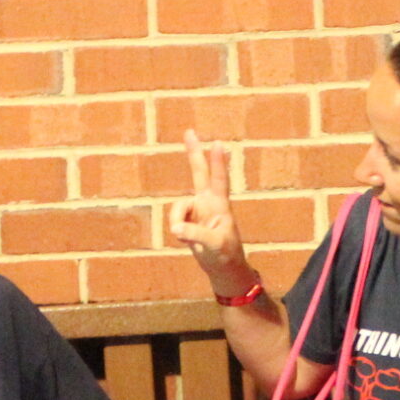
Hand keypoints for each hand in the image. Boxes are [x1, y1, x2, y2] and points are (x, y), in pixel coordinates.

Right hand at [168, 128, 251, 291]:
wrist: (223, 268)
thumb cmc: (225, 255)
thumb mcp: (213, 245)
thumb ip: (195, 234)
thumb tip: (176, 228)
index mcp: (220, 205)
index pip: (219, 180)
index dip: (218, 163)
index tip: (218, 143)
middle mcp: (208, 202)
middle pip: (199, 173)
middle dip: (193, 153)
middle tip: (189, 131)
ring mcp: (197, 210)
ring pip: (177, 207)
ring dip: (176, 221)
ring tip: (185, 238)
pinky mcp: (188, 219)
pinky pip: (174, 219)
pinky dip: (176, 229)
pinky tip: (184, 238)